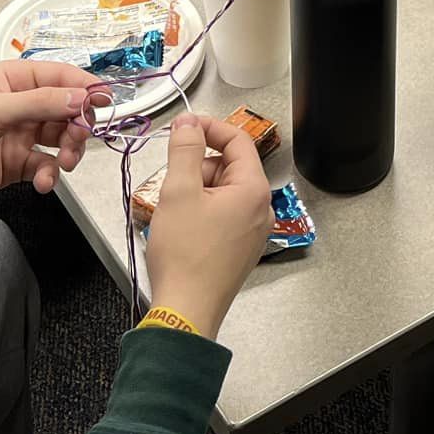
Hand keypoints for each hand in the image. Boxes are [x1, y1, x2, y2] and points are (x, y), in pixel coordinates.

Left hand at [0, 61, 100, 210]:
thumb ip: (41, 103)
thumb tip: (82, 98)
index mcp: (16, 81)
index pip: (63, 78)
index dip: (87, 89)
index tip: (106, 104)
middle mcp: (23, 105)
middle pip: (68, 111)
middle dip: (77, 127)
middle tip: (76, 141)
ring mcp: (20, 136)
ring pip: (61, 140)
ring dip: (67, 153)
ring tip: (61, 165)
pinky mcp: (16, 165)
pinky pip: (46, 167)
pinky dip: (49, 175)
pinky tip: (41, 183)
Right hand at [144, 114, 273, 339]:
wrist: (186, 310)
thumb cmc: (185, 256)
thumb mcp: (179, 191)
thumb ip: (185, 149)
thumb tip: (189, 124)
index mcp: (253, 190)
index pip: (238, 140)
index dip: (209, 128)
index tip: (184, 127)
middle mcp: (261, 209)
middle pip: (228, 167)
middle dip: (198, 168)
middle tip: (173, 184)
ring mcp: (252, 231)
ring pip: (222, 192)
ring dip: (196, 192)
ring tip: (176, 214)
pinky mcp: (240, 249)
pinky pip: (222, 215)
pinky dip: (201, 212)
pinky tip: (183, 229)